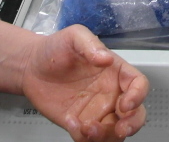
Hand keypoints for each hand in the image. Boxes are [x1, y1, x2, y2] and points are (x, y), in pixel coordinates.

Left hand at [21, 25, 147, 140]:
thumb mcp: (73, 37)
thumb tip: (105, 58)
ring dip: (105, 135)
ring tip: (87, 128)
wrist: (30, 66)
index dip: (138, 95)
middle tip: (120, 129)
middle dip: (132, 124)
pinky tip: (70, 121)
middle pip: (135, 114)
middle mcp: (110, 93)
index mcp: (114, 71)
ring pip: (114, 131)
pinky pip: (89, 138)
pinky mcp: (80, 123)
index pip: (138, 84)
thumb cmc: (54, 48)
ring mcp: (96, 110)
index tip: (126, 103)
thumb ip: (90, 44)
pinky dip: (83, 137)